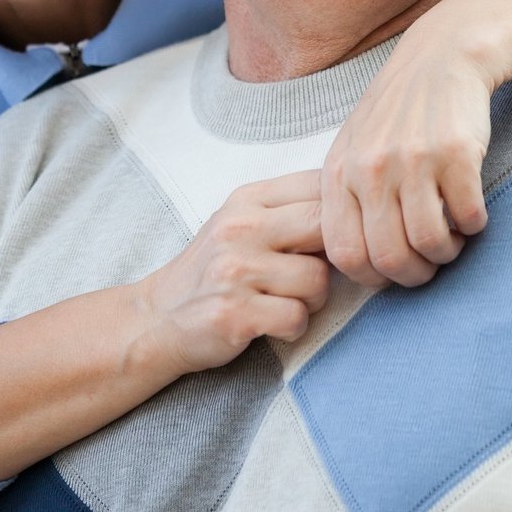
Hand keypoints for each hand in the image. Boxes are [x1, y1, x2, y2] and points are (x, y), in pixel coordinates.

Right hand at [131, 170, 328, 375]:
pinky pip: (297, 318)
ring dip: (312, 299)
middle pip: (325, 224)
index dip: (342, 212)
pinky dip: (294, 327)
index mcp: (246, 199)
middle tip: (316, 270)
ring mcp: (234, 271)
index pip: (318, 184)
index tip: (337, 234)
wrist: (158, 318)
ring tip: (285, 301)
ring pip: (317, 279)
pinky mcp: (235, 314)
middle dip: (334, 254)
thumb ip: (289, 211)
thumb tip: (354, 209)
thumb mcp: (241, 223)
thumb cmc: (213, 270)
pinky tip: (273, 324)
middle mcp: (239, 228)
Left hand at [321, 27, 493, 288]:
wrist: (441, 57)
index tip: (394, 271)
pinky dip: (475, 225)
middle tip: (430, 261)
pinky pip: (468, 218)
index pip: (345, 255)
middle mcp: (371, 168)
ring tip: (452, 236)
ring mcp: (413, 160)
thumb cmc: (397, 113)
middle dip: (416, 274)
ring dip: (448, 252)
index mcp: (339, 171)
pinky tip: (471, 210)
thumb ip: (348, 199)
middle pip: (390, 259)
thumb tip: (356, 265)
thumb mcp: (353, 148)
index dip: (372, 277)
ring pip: (430, 244)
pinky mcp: (456, 154)